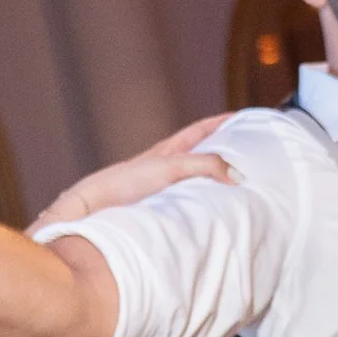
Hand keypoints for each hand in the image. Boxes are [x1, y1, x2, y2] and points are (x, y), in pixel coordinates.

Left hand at [36, 116, 232, 228]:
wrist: (89, 211)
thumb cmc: (122, 185)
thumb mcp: (169, 167)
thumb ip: (204, 166)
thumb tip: (237, 175)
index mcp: (167, 150)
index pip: (201, 130)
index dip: (223, 123)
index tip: (245, 119)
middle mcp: (163, 167)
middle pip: (199, 154)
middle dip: (222, 151)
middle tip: (248, 155)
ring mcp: (158, 189)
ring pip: (192, 180)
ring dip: (211, 182)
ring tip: (235, 189)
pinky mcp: (153, 211)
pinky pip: (185, 204)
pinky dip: (200, 206)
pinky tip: (208, 217)